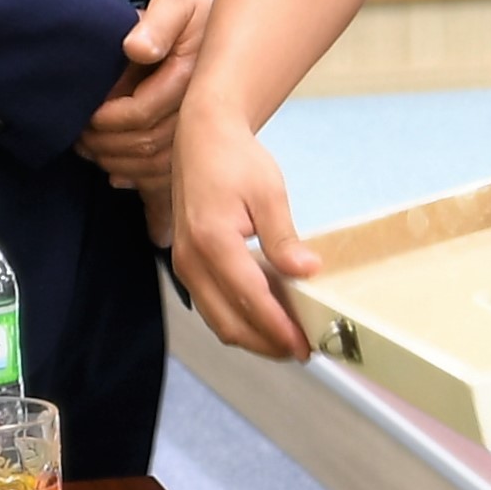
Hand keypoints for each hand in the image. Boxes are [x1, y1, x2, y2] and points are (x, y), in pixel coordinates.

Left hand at [80, 0, 222, 185]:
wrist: (243, 18)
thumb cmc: (205, 6)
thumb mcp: (179, 0)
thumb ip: (158, 22)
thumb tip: (135, 49)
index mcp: (192, 77)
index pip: (140, 113)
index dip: (105, 120)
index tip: (83, 116)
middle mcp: (203, 110)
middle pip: (148, 145)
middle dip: (106, 146)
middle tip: (78, 139)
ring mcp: (210, 129)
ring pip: (160, 166)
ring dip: (120, 164)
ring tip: (93, 153)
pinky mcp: (208, 139)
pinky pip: (177, 173)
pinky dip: (146, 182)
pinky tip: (124, 179)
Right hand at [170, 102, 318, 357]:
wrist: (201, 139)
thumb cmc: (236, 160)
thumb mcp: (269, 193)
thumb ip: (283, 238)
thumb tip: (307, 272)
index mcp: (212, 240)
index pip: (250, 298)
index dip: (278, 328)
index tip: (305, 346)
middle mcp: (190, 259)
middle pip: (229, 322)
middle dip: (267, 343)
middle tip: (303, 351)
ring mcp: (183, 264)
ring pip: (217, 320)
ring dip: (253, 336)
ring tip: (288, 340)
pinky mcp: (185, 264)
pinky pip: (211, 305)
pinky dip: (238, 319)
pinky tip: (267, 317)